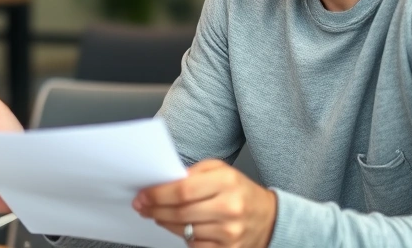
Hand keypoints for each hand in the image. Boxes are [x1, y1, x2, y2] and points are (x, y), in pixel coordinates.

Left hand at [133, 159, 276, 247]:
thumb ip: (193, 172)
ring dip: (165, 223)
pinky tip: (179, 227)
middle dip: (155, 209)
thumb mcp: (220, 170)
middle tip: (142, 206)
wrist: (268, 218)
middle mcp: (230, 208)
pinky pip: (195, 245)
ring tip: (157, 215)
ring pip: (184, 231)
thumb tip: (163, 182)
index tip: (143, 195)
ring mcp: (230, 232)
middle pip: (180, 212)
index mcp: (226, 182)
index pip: (182, 190)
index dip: (157, 194)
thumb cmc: (239, 191)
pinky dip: (183, 236)